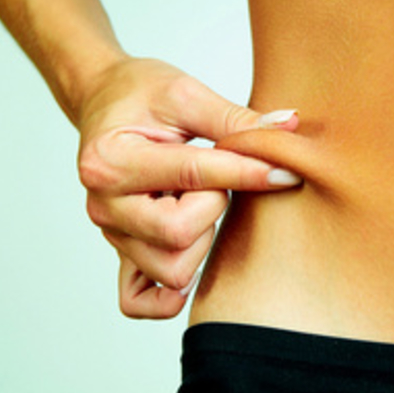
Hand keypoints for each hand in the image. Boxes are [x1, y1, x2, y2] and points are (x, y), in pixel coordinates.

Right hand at [77, 57, 300, 318]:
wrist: (106, 102)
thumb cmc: (140, 94)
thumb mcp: (185, 93)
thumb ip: (235, 118)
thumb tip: (289, 128)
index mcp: (110, 160)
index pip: (192, 177)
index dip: (246, 172)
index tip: (285, 171)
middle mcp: (104, 205)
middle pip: (177, 235)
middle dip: (214, 207)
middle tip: (214, 179)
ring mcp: (111, 233)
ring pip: (171, 269)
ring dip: (202, 240)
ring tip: (199, 203)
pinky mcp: (122, 250)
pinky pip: (137, 300)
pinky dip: (168, 297)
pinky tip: (191, 265)